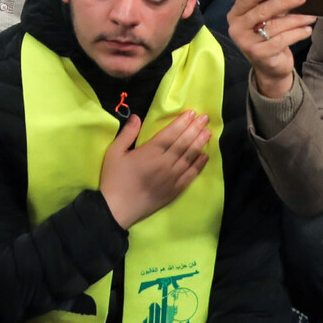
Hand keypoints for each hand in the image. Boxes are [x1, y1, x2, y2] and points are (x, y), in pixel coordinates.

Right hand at [99, 111, 211, 227]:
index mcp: (150, 152)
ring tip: (208, 132)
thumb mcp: (114, 153)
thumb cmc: (114, 179)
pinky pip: (191, 175)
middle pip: (183, 143)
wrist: (118, 209)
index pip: (170, 133)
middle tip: (205, 118)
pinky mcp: (175, 190)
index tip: (192, 113)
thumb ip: (127, 133)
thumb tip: (137, 116)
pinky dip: (199, 165)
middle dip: (195, 129)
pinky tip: (205, 156)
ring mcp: (172, 177)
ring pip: (190, 157)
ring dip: (200, 143)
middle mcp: (165, 163)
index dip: (182, 122)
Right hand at [224, 0, 312, 99]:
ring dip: (296, 19)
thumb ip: (270, 7)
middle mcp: (237, 29)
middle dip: (284, 2)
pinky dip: (297, 33)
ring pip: (275, 26)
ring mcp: (246, 43)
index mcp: (235, 15)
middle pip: (261, 11)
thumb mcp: (264, 20)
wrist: (268, 67)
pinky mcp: (259, 55)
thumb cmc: (266, 37)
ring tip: (310, 16)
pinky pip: (282, 40)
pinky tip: (307, 30)